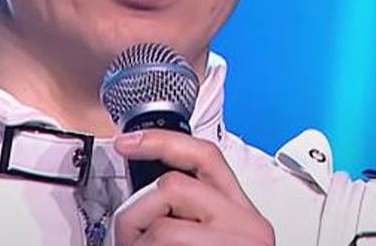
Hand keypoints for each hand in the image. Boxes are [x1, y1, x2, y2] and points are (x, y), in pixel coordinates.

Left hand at [111, 130, 275, 245]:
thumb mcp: (208, 236)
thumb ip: (188, 213)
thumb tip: (144, 193)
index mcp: (243, 214)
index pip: (205, 155)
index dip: (161, 141)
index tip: (127, 142)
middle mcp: (248, 225)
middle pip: (172, 185)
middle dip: (138, 213)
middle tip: (133, 240)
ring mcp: (235, 243)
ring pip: (160, 224)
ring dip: (136, 241)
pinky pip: (159, 240)